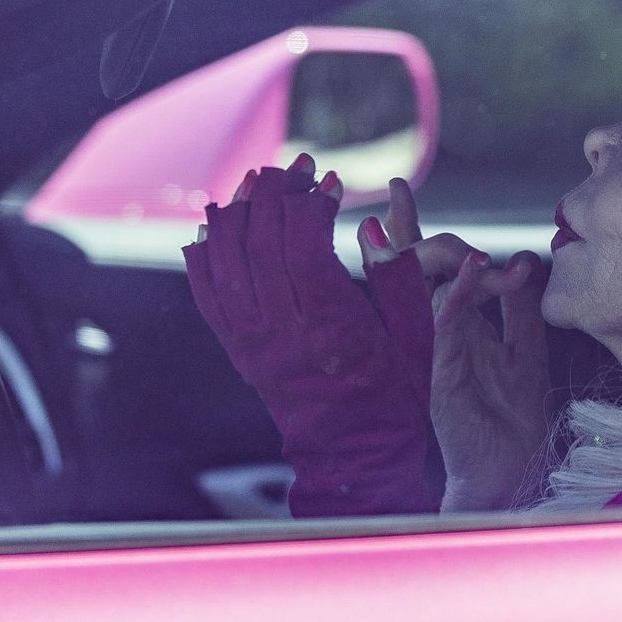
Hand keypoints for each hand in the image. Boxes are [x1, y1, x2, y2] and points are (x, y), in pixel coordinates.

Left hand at [182, 155, 434, 515]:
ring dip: (236, 212)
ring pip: (225, 260)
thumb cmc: (396, 391)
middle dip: (275, 193)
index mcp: (332, 324)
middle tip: (294, 169)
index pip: (303, 243)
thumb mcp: (418, 333)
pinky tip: (214, 224)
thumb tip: (368, 225)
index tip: (332, 182)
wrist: (356, 453)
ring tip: (256, 183)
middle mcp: (283, 330)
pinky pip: (205, 293)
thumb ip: (397, 275)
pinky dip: (203, 253)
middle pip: (260, 241)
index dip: (313, 203)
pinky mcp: (237, 349)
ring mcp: (252, 341)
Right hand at [368, 178, 555, 511]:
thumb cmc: (514, 417)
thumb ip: (521, 305)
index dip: (410, 228)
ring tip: (430, 226)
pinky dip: (456, 296)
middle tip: (419, 207)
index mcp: (452, 325)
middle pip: (413, 273)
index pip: (425, 267)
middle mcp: (435, 335)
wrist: (512, 469)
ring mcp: (433, 354)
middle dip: (415, 235)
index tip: (398, 189)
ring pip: (418, 293)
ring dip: (427, 257)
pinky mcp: (441, 376)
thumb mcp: (526, 348)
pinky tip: (473, 269)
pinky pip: (443, 328)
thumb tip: (524, 257)